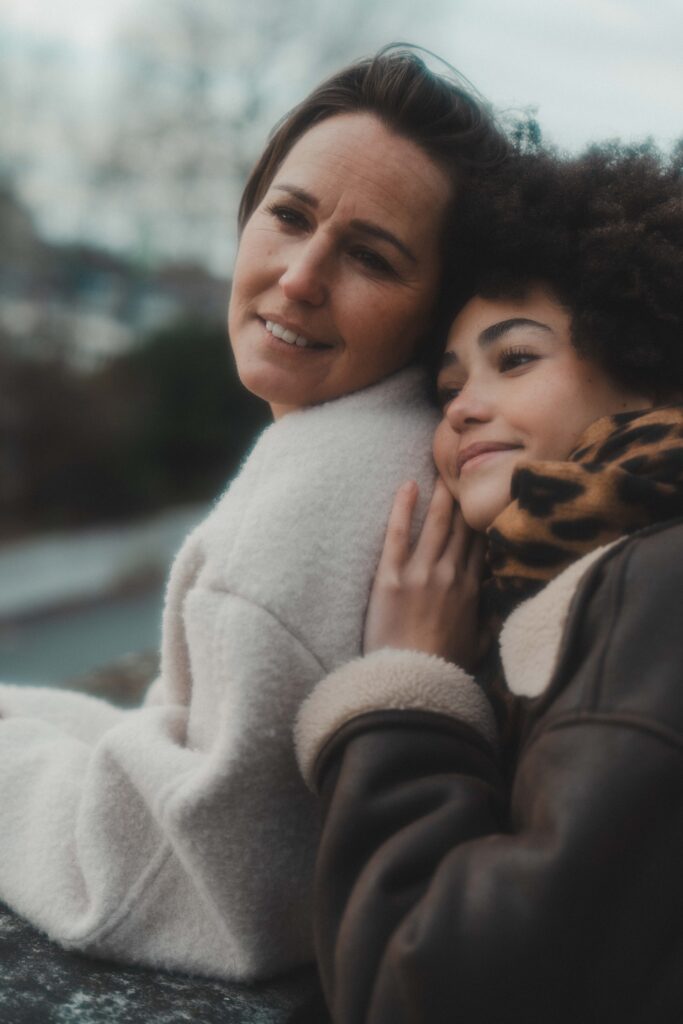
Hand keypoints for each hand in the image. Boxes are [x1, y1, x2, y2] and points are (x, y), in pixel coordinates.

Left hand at [363, 478, 487, 670]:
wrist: (412, 684)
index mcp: (472, 590)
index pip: (480, 545)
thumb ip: (490, 622)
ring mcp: (421, 573)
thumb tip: (502, 609)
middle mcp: (451, 575)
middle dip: (464, 500)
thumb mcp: (478, 646)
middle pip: (461, 528)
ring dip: (441, 496)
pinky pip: (397, 534)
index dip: (482, 520)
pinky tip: (407, 486)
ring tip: (444, 471)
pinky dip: (402, 508)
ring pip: (435, 524)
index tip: (485, 500)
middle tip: (466, 473)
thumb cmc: (443, 669)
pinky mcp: (391, 578)